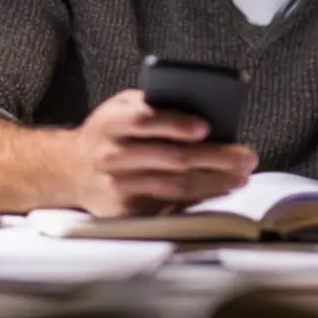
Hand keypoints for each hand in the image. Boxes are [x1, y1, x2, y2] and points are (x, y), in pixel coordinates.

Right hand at [69, 90, 256, 216]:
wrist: (71, 170)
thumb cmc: (110, 132)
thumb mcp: (120, 108)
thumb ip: (151, 105)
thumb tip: (202, 112)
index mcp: (112, 122)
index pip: (145, 120)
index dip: (176, 124)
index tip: (206, 126)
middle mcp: (112, 155)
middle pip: (170, 158)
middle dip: (214, 158)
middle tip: (246, 157)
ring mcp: (118, 186)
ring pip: (174, 186)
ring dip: (213, 182)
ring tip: (241, 176)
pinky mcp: (124, 211)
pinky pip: (168, 206)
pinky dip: (198, 198)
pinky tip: (220, 191)